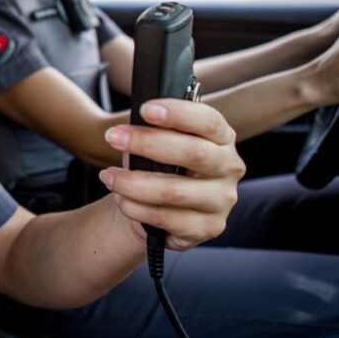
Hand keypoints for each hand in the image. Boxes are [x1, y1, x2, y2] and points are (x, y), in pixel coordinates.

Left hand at [99, 100, 245, 250]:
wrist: (161, 208)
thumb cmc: (161, 165)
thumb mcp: (162, 142)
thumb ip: (157, 131)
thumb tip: (131, 126)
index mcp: (222, 138)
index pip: (209, 121)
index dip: (178, 113)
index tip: (144, 109)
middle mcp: (229, 168)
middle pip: (194, 153)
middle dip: (148, 144)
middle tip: (113, 138)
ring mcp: (222, 200)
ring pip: (175, 191)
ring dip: (133, 182)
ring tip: (109, 176)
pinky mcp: (208, 227)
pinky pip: (166, 218)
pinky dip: (136, 207)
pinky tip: (120, 199)